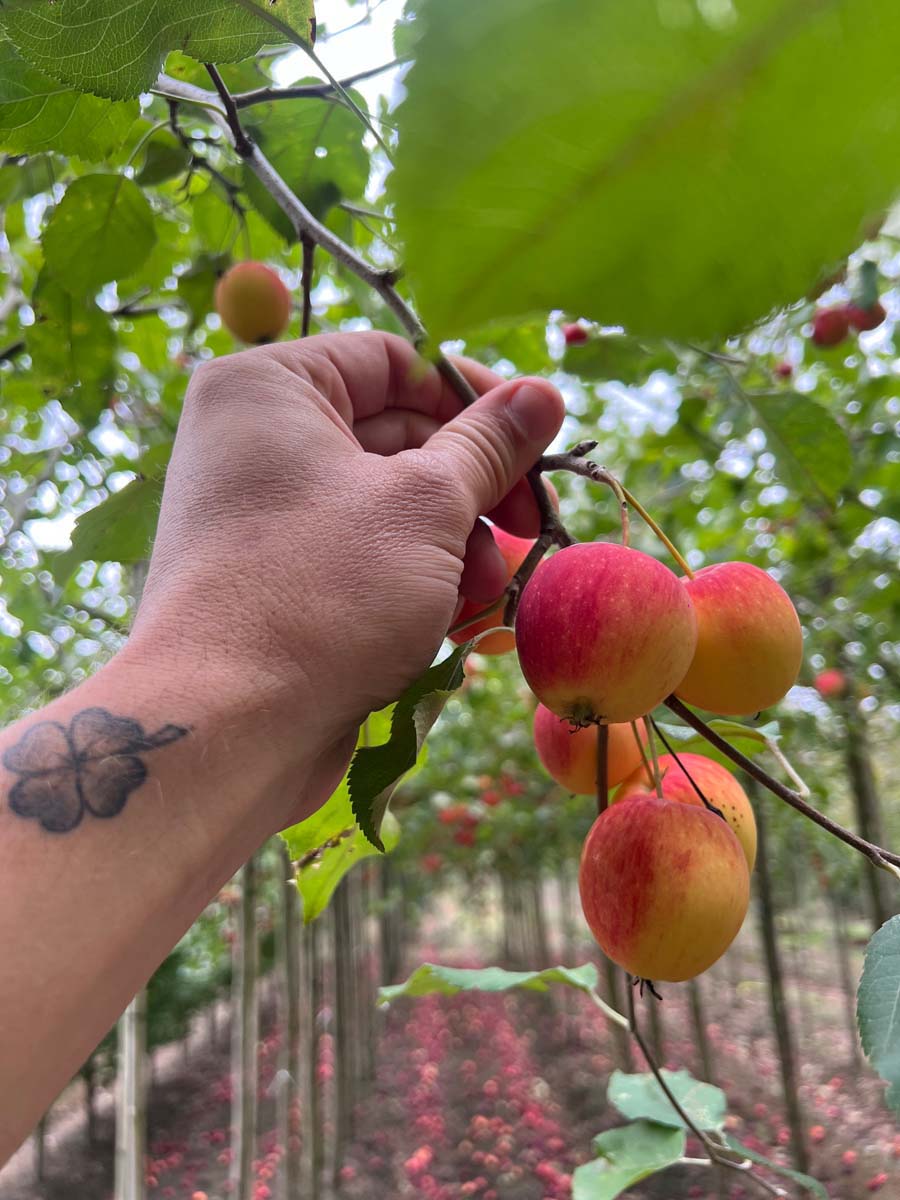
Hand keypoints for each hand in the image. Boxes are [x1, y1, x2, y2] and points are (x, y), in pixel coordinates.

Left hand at [129, 332, 563, 826]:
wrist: (226, 726)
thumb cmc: (324, 589)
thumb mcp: (424, 505)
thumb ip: (488, 444)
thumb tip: (544, 393)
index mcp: (270, 387)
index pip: (393, 361)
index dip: (474, 395)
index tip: (539, 437)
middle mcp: (258, 441)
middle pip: (399, 436)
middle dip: (475, 487)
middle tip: (533, 525)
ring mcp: (268, 517)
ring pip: (391, 507)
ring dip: (458, 544)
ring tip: (493, 589)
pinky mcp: (283, 582)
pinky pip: (367, 558)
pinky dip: (420, 579)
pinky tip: (462, 619)